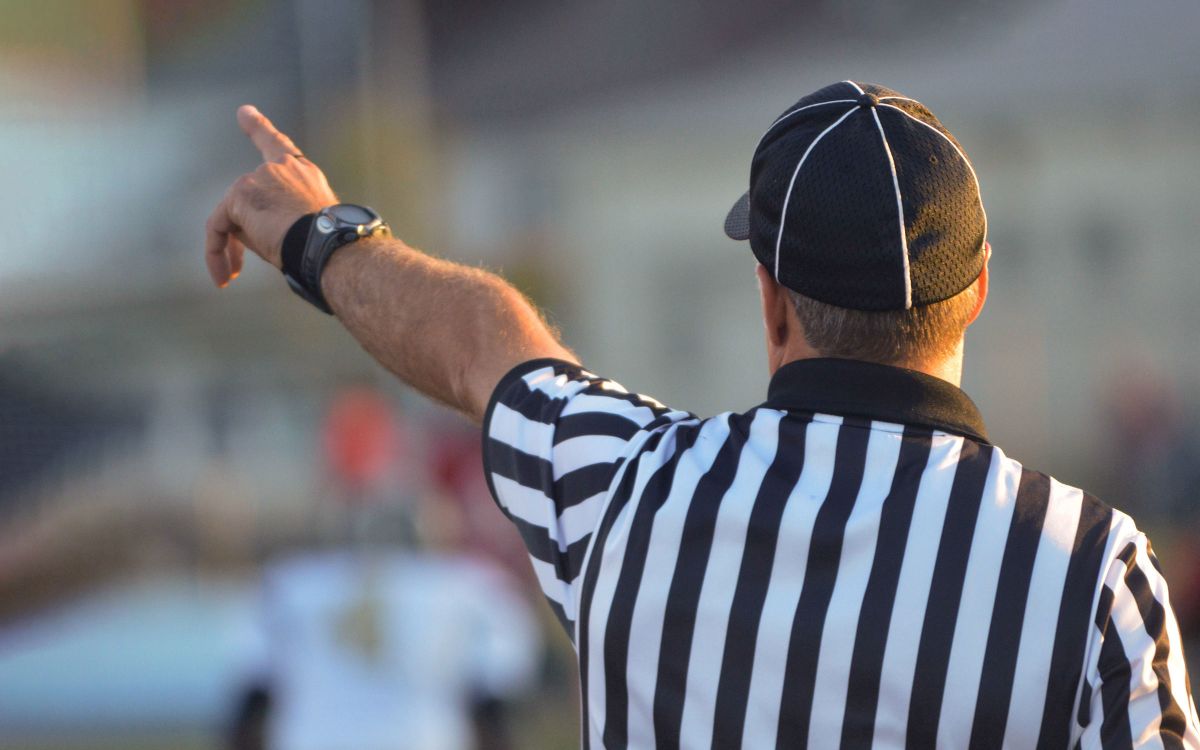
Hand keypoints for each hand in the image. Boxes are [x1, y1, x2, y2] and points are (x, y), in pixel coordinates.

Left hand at [205, 105, 337, 286]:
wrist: (328, 246)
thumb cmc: (326, 246)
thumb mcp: (303, 225)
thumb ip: (272, 218)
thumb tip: (240, 229)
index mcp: (303, 174)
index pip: (277, 145)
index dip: (258, 127)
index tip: (244, 112)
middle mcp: (280, 169)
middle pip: (246, 197)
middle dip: (242, 235)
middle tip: (237, 269)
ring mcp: (258, 179)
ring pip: (232, 215)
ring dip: (230, 249)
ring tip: (233, 276)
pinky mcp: (240, 195)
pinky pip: (218, 227)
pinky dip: (216, 252)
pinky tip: (224, 276)